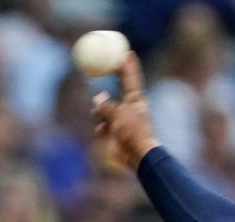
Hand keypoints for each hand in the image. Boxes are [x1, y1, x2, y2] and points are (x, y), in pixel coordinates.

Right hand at [91, 52, 161, 169]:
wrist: (138, 156)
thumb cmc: (132, 132)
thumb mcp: (118, 114)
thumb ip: (106, 105)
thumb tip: (98, 98)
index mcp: (135, 100)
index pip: (131, 78)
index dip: (129, 65)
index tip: (127, 52)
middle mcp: (130, 108)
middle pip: (120, 89)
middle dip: (114, 81)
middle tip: (106, 67)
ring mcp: (123, 121)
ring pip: (107, 108)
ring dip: (100, 110)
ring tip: (97, 113)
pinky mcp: (116, 134)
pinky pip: (104, 126)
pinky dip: (101, 127)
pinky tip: (101, 131)